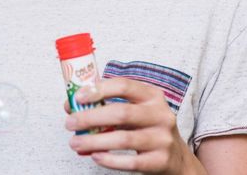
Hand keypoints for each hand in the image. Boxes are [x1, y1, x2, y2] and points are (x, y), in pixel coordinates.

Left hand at [64, 78, 199, 173]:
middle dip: (91, 118)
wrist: (176, 158)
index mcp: (152, 96)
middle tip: (70, 123)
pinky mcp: (160, 160)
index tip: (78, 97)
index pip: (124, 86)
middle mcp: (160, 115)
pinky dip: (110, 160)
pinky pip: (131, 161)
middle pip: (122, 113)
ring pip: (124, 138)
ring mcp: (162, 138)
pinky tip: (95, 156)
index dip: (99, 90)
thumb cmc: (148, 129)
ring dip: (94, 141)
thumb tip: (71, 105)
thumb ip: (107, 106)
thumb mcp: (135, 112)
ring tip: (75, 143)